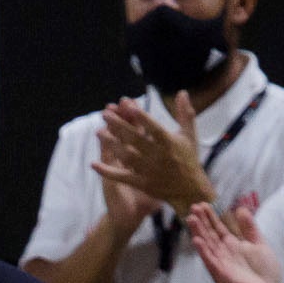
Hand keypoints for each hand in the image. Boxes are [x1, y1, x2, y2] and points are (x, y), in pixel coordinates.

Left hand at [91, 94, 213, 216]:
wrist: (190, 190)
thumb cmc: (189, 159)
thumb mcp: (189, 135)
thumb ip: (185, 113)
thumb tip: (182, 92)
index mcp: (169, 143)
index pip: (154, 128)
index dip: (142, 117)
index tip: (130, 106)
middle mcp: (158, 156)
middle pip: (135, 139)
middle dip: (119, 125)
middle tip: (105, 114)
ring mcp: (149, 171)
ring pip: (126, 156)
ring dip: (111, 144)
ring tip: (98, 132)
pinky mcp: (142, 183)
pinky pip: (122, 177)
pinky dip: (107, 171)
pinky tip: (94, 164)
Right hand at [187, 192, 277, 282]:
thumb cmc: (265, 272)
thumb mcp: (259, 244)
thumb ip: (249, 228)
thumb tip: (240, 209)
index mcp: (232, 245)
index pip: (218, 228)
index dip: (210, 217)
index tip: (202, 204)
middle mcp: (224, 253)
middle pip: (210, 235)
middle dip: (201, 222)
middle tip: (193, 207)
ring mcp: (221, 264)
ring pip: (207, 246)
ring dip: (199, 233)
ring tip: (191, 219)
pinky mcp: (222, 275)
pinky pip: (211, 262)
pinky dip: (204, 251)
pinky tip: (197, 241)